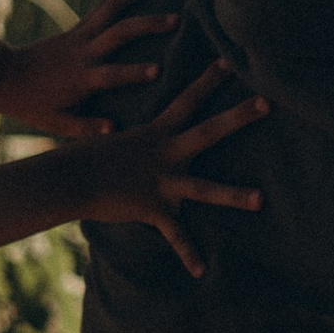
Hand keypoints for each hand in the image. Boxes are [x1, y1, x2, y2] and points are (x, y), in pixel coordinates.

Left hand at [0, 0, 177, 137]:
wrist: (4, 75)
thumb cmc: (33, 105)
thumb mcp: (55, 123)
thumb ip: (85, 128)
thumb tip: (115, 130)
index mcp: (80, 79)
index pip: (109, 74)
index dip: (132, 72)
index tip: (159, 70)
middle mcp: (83, 51)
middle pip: (117, 31)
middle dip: (147, 23)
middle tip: (177, 19)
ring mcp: (81, 34)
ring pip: (114, 6)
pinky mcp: (79, 26)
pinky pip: (105, 4)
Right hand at [76, 67, 266, 276]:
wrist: (66, 179)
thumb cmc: (86, 158)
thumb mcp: (116, 140)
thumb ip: (136, 136)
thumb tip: (129, 128)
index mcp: (156, 133)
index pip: (187, 99)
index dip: (209, 79)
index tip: (231, 61)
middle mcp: (165, 153)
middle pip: (208, 130)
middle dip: (238, 116)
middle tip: (267, 102)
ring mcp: (161, 181)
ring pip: (203, 187)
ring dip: (233, 194)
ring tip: (261, 199)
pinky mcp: (152, 208)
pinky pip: (174, 235)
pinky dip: (187, 253)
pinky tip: (201, 271)